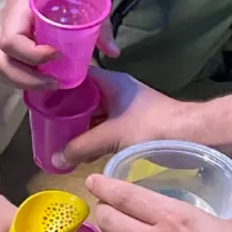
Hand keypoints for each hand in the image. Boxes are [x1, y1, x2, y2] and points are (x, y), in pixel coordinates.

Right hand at [0, 0, 118, 89]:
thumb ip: (98, 22)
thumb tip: (113, 52)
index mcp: (20, 11)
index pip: (12, 41)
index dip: (32, 55)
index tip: (56, 54)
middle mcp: (7, 24)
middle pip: (1, 62)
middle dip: (27, 79)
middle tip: (53, 82)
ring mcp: (5, 32)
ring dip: (20, 81)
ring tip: (45, 83)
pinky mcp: (8, 39)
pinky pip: (2, 63)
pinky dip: (16, 76)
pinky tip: (36, 77)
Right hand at [52, 67, 195, 169]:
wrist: (192, 136)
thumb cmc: (151, 127)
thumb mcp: (111, 136)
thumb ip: (81, 147)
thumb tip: (54, 158)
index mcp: (111, 82)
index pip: (76, 74)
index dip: (57, 82)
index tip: (39, 94)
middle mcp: (117, 89)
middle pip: (83, 95)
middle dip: (65, 109)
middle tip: (44, 122)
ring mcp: (127, 106)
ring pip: (94, 112)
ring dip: (79, 124)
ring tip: (58, 137)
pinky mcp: (134, 122)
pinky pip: (105, 125)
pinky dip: (93, 134)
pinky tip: (82, 148)